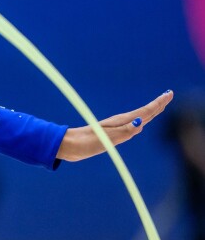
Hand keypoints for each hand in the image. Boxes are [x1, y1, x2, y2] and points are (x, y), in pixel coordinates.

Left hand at [56, 90, 173, 161]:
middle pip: (143, 112)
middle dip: (157, 104)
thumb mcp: (106, 139)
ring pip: (138, 118)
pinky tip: (139, 122)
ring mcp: (115, 128)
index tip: (169, 93)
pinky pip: (130, 125)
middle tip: (169, 95)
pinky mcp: (111, 134)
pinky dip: (139, 121)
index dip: (158, 104)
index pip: (144, 112)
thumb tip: (141, 124)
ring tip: (158, 106)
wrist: (69, 146)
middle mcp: (120, 123)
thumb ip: (124, 132)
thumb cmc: (86, 143)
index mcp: (121, 123)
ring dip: (150, 111)